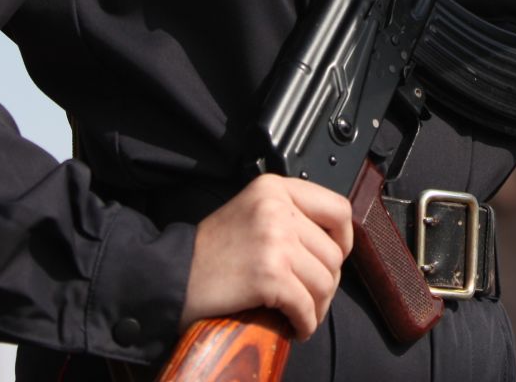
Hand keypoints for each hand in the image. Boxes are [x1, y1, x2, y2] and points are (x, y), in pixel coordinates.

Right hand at [181, 175, 353, 339]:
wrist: (171, 276)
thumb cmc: (210, 251)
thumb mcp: (251, 212)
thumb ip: (289, 215)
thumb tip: (333, 243)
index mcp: (275, 189)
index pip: (337, 208)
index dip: (344, 239)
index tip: (335, 256)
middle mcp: (278, 209)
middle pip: (333, 253)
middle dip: (326, 283)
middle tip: (309, 297)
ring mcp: (275, 240)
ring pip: (325, 282)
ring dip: (317, 306)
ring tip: (301, 314)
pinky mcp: (269, 275)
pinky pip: (306, 306)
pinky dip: (305, 323)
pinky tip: (295, 327)